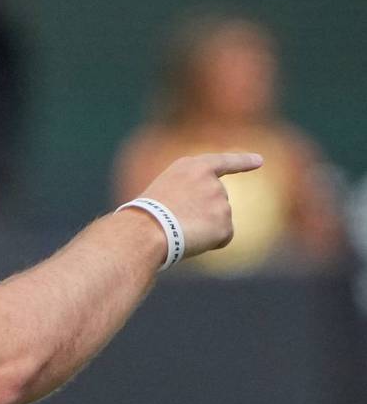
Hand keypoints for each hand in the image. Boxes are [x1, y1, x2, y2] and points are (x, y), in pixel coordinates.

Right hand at [136, 153, 263, 258]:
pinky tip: (191, 239)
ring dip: (203, 229)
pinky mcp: (225, 223)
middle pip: (217, 201)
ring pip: (218, 221)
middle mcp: (212, 181)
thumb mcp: (163, 192)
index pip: (223, 162)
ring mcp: (221, 201)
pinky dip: (209, 243)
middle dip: (203, 213)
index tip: (259, 161)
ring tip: (179, 229)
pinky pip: (222, 238)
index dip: (242, 162)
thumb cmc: (144, 214)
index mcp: (192, 167)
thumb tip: (200, 219)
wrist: (147, 229)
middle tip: (175, 221)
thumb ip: (187, 195)